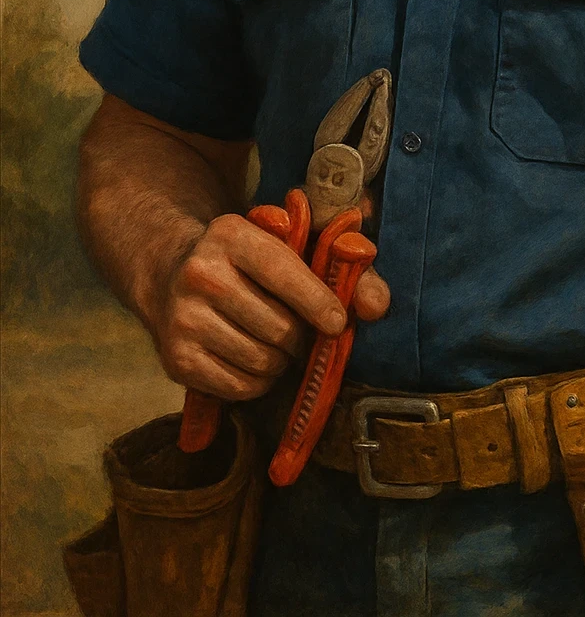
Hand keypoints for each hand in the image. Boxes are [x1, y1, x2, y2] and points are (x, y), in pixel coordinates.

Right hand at [152, 212, 391, 400]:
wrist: (169, 273)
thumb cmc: (244, 260)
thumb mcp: (279, 243)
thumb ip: (335, 268)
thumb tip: (378, 305)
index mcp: (230, 234)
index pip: (283, 272)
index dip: (317, 302)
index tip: (337, 323)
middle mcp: (200, 274)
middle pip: (278, 327)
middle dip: (300, 338)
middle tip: (300, 335)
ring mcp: (182, 319)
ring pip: (261, 361)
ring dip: (281, 363)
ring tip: (277, 347)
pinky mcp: (175, 359)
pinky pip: (238, 387)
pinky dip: (258, 383)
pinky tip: (254, 362)